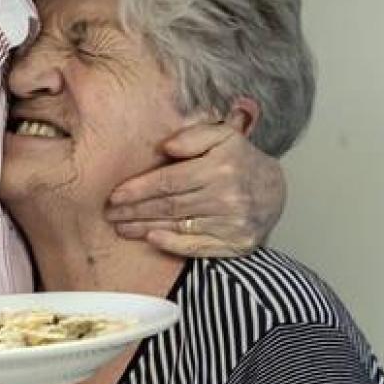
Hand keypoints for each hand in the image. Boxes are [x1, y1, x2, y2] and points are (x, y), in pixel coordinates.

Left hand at [104, 123, 285, 256]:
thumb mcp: (222, 136)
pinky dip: (172, 245)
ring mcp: (232, 223)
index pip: (169, 181)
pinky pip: (197, 247)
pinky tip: (151, 239)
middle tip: (109, 213)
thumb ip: (193, 136)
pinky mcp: (236, 244)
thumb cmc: (240, 160)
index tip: (115, 194)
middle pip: (169, 206)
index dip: (139, 189)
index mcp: (221, 167)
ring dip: (145, 228)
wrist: (274, 189)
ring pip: (178, 227)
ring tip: (121, 227)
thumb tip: (165, 146)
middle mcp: (227, 197)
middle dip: (134, 210)